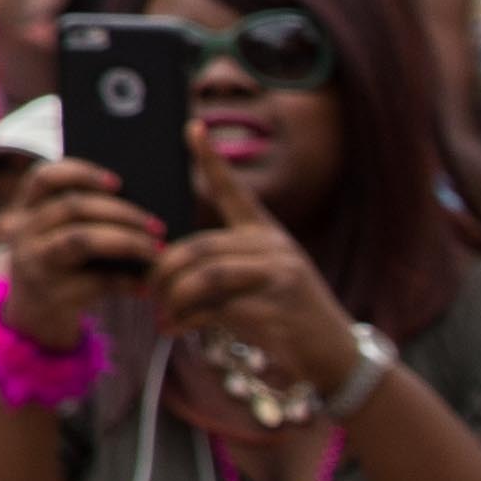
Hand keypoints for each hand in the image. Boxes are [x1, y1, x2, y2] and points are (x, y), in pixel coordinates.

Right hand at [0, 156, 163, 346]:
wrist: (35, 317)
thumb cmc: (61, 264)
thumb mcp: (55, 236)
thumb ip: (83, 217)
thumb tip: (144, 206)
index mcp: (26, 209)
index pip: (44, 177)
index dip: (81, 173)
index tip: (119, 182)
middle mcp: (24, 233)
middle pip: (72, 207)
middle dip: (121, 212)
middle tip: (156, 225)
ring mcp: (36, 265)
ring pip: (82, 241)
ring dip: (126, 241)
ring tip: (155, 249)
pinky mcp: (53, 296)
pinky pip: (97, 282)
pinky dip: (128, 282)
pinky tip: (147, 283)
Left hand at [150, 152, 368, 404]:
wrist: (333, 353)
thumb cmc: (285, 314)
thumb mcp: (260, 279)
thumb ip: (221, 265)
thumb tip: (165, 266)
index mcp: (265, 234)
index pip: (234, 190)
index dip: (211, 160)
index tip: (192, 127)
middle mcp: (272, 247)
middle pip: (198, 247)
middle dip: (163, 271)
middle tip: (147, 290)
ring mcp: (277, 277)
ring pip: (203, 277)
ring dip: (173, 298)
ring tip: (162, 315)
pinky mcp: (275, 309)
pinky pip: (215, 309)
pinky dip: (186, 320)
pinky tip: (176, 330)